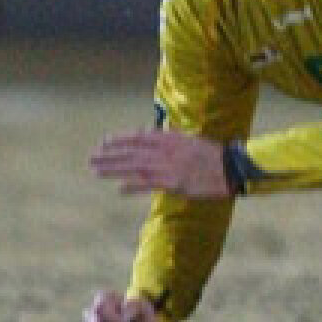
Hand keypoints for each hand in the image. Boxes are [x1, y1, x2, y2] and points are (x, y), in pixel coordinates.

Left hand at [90, 128, 230, 198]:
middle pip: (131, 152)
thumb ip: (172, 136)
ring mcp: (167, 166)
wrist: (230, 168)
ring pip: (134, 167)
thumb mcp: (190, 139)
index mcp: (169, 138)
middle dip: (110, 155)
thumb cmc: (212, 154)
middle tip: (91, 158)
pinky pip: (149, 184)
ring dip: (114, 169)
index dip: (120, 139)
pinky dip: (133, 186)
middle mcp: (165, 150)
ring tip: (96, 170)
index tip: (105, 142)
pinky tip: (120, 189)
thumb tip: (158, 131)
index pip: (138, 137)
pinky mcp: (173, 182)